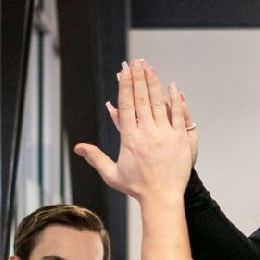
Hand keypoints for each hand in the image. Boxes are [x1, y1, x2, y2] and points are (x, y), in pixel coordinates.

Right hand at [75, 60, 194, 202]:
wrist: (162, 198)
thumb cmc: (137, 187)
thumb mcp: (112, 174)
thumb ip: (95, 158)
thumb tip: (78, 148)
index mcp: (130, 138)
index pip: (127, 105)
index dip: (125, 85)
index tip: (125, 70)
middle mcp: (147, 132)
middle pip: (142, 98)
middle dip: (139, 77)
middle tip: (137, 61)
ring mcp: (165, 134)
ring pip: (159, 102)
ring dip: (154, 83)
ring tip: (150, 68)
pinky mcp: (181, 139)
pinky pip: (179, 115)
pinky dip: (176, 100)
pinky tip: (173, 86)